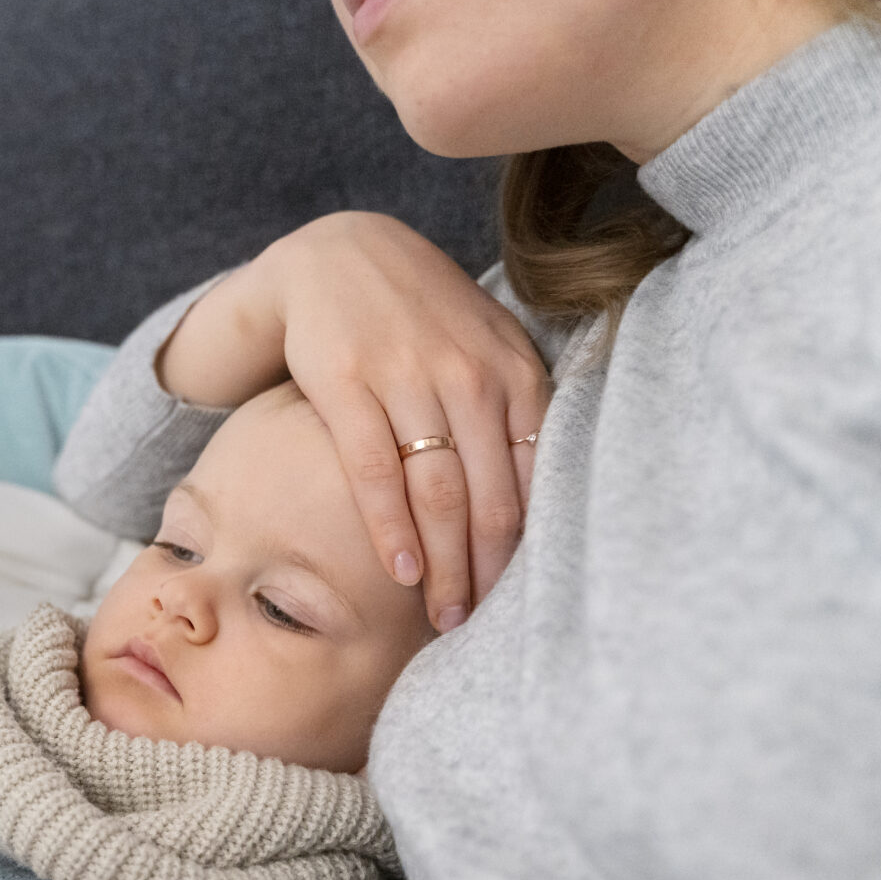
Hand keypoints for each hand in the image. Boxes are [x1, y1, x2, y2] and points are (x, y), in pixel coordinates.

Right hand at [159, 211, 550, 630]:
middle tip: (477, 624)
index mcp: (512, 369)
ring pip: (436, 490)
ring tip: (442, 613)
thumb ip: (515, 409)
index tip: (521, 600)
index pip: (533, 476)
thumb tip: (544, 499)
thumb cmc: (418, 315)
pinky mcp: (346, 382)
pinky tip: (400, 568)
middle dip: (486, 570)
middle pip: (488, 495)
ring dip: (443, 562)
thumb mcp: (483, 345)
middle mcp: (467, 373)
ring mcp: (406, 376)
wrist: (336, 255)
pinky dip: (389, 526)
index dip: (528, 547)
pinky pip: (373, 470)